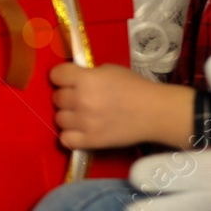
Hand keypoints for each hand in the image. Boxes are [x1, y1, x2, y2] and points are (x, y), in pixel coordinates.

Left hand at [51, 62, 194, 149]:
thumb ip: (88, 74)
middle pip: (56, 98)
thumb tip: (73, 79)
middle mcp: (81, 100)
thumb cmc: (135, 87)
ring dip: (68, 116)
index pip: (56, 75)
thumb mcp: (109, 70)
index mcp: (86, 79)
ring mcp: (84, 122)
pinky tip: (79, 131)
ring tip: (80, 115)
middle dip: (66, 96)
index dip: (61, 77)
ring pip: (58, 119)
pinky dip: (69, 135)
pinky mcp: (90, 141)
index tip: (68, 80)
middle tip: (79, 98)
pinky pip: (65, 139)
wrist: (155, 112)